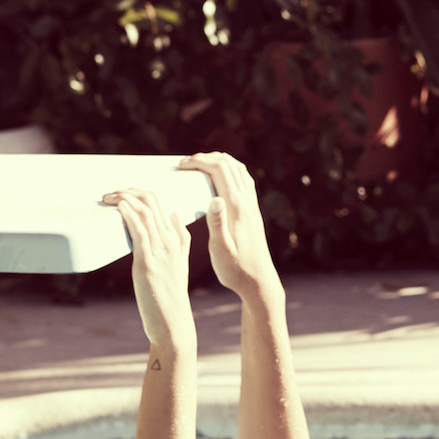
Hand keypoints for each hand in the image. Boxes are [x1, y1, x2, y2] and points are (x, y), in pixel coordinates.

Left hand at [103, 187, 195, 358]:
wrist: (173, 323)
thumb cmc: (171, 297)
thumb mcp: (179, 263)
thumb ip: (179, 238)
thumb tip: (174, 214)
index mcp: (177, 239)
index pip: (159, 203)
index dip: (139, 192)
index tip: (121, 193)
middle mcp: (170, 241)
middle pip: (151, 201)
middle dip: (128, 190)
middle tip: (110, 193)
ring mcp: (160, 251)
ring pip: (144, 211)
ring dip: (124, 198)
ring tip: (108, 196)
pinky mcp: (148, 262)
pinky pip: (139, 230)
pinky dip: (129, 214)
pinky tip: (119, 207)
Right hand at [179, 151, 278, 305]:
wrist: (258, 281)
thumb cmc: (236, 270)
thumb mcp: (221, 250)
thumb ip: (217, 224)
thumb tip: (215, 199)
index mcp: (236, 207)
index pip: (219, 169)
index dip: (199, 161)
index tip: (180, 165)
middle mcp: (247, 202)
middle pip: (228, 164)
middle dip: (206, 158)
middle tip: (184, 164)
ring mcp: (252, 205)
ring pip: (238, 169)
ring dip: (219, 161)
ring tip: (199, 167)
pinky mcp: (253, 212)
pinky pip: (244, 180)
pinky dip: (230, 171)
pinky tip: (219, 180)